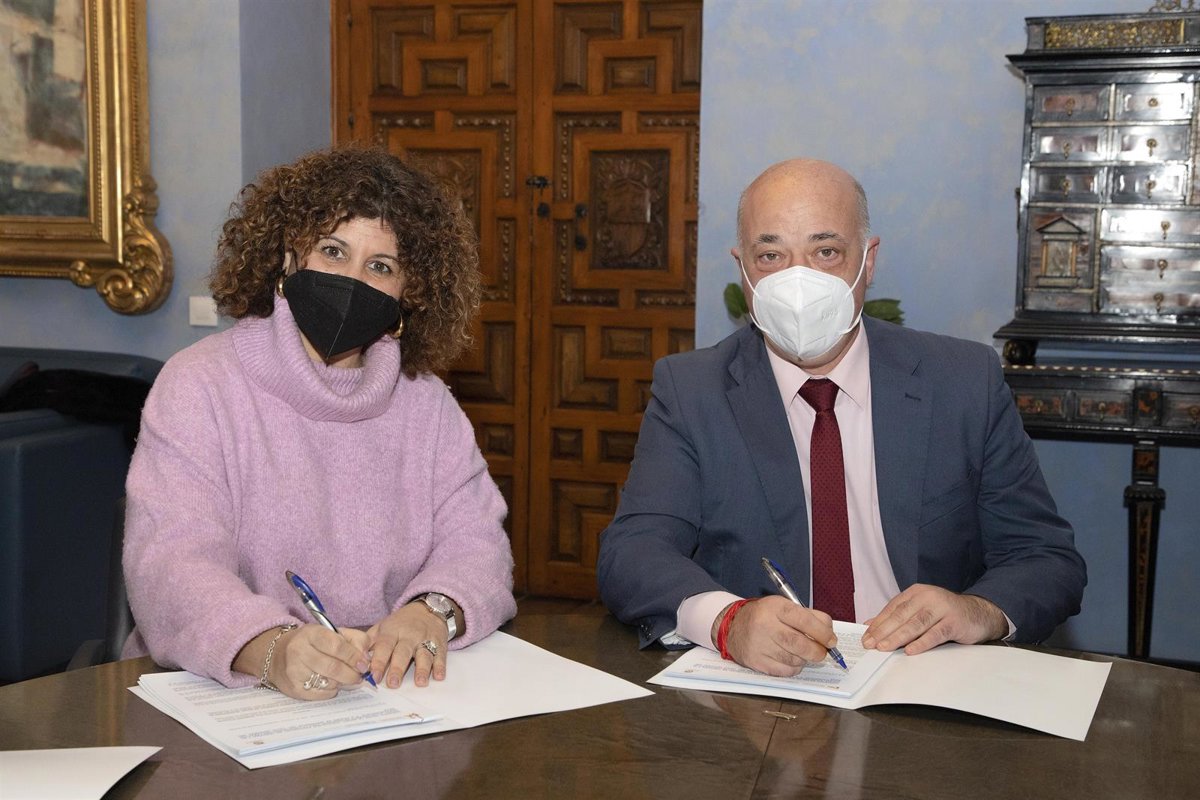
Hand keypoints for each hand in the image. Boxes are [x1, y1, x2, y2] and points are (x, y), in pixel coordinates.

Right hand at [270, 624, 371, 699]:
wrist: (278, 655)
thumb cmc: (312, 643)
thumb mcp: (331, 632)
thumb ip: (354, 640)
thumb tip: (366, 658)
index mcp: (311, 633)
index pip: (337, 646)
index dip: (354, 656)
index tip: (364, 664)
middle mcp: (299, 651)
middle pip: (333, 667)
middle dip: (352, 674)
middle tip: (360, 676)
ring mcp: (294, 671)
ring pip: (328, 682)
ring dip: (342, 682)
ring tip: (344, 677)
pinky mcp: (293, 688)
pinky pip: (321, 694)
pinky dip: (331, 690)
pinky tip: (330, 683)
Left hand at [367, 603, 448, 688]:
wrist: (428, 609)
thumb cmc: (401, 623)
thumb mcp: (383, 626)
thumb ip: (369, 641)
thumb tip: (356, 658)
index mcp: (392, 631)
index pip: (384, 646)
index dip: (379, 661)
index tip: (374, 676)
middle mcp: (409, 635)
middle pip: (403, 652)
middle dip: (398, 668)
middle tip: (393, 684)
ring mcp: (426, 639)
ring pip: (424, 654)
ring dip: (423, 669)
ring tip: (420, 683)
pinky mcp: (440, 644)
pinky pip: (440, 655)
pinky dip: (440, 666)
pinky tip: (439, 676)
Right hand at [714, 595, 837, 676]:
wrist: (733, 626)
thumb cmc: (765, 616)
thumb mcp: (784, 606)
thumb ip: (809, 617)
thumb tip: (829, 635)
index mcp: (775, 608)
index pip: (804, 620)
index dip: (823, 632)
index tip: (832, 641)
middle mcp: (765, 625)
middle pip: (800, 644)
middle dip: (817, 651)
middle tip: (822, 652)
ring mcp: (759, 645)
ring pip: (794, 660)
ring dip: (804, 659)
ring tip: (800, 652)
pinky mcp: (757, 662)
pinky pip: (785, 671)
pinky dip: (793, 668)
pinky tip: (789, 659)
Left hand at [861, 584, 1007, 654]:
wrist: (978, 613)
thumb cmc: (944, 613)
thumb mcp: (920, 610)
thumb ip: (897, 616)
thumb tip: (869, 625)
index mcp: (916, 593)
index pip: (892, 608)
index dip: (878, 623)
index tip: (865, 637)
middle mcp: (927, 597)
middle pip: (901, 616)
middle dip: (883, 631)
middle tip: (870, 644)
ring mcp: (942, 608)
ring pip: (916, 624)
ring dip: (898, 637)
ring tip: (884, 648)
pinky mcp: (954, 621)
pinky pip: (935, 633)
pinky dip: (922, 642)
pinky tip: (910, 651)